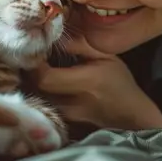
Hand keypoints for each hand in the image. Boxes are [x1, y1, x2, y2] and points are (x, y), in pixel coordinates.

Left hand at [31, 36, 161, 130]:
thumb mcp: (106, 56)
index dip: (34, 64)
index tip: (35, 50)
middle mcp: (73, 104)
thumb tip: (53, 35)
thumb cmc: (120, 82)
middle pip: (35, 89)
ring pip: (37, 99)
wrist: (131, 114)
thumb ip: (79, 44)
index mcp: (86, 82)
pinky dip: (40, 95)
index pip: (44, 77)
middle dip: (29, 72)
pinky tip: (44, 85)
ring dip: (33, 84)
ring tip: (36, 70)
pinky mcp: (65, 125)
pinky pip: (44, 108)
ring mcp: (68, 118)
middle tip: (30, 57)